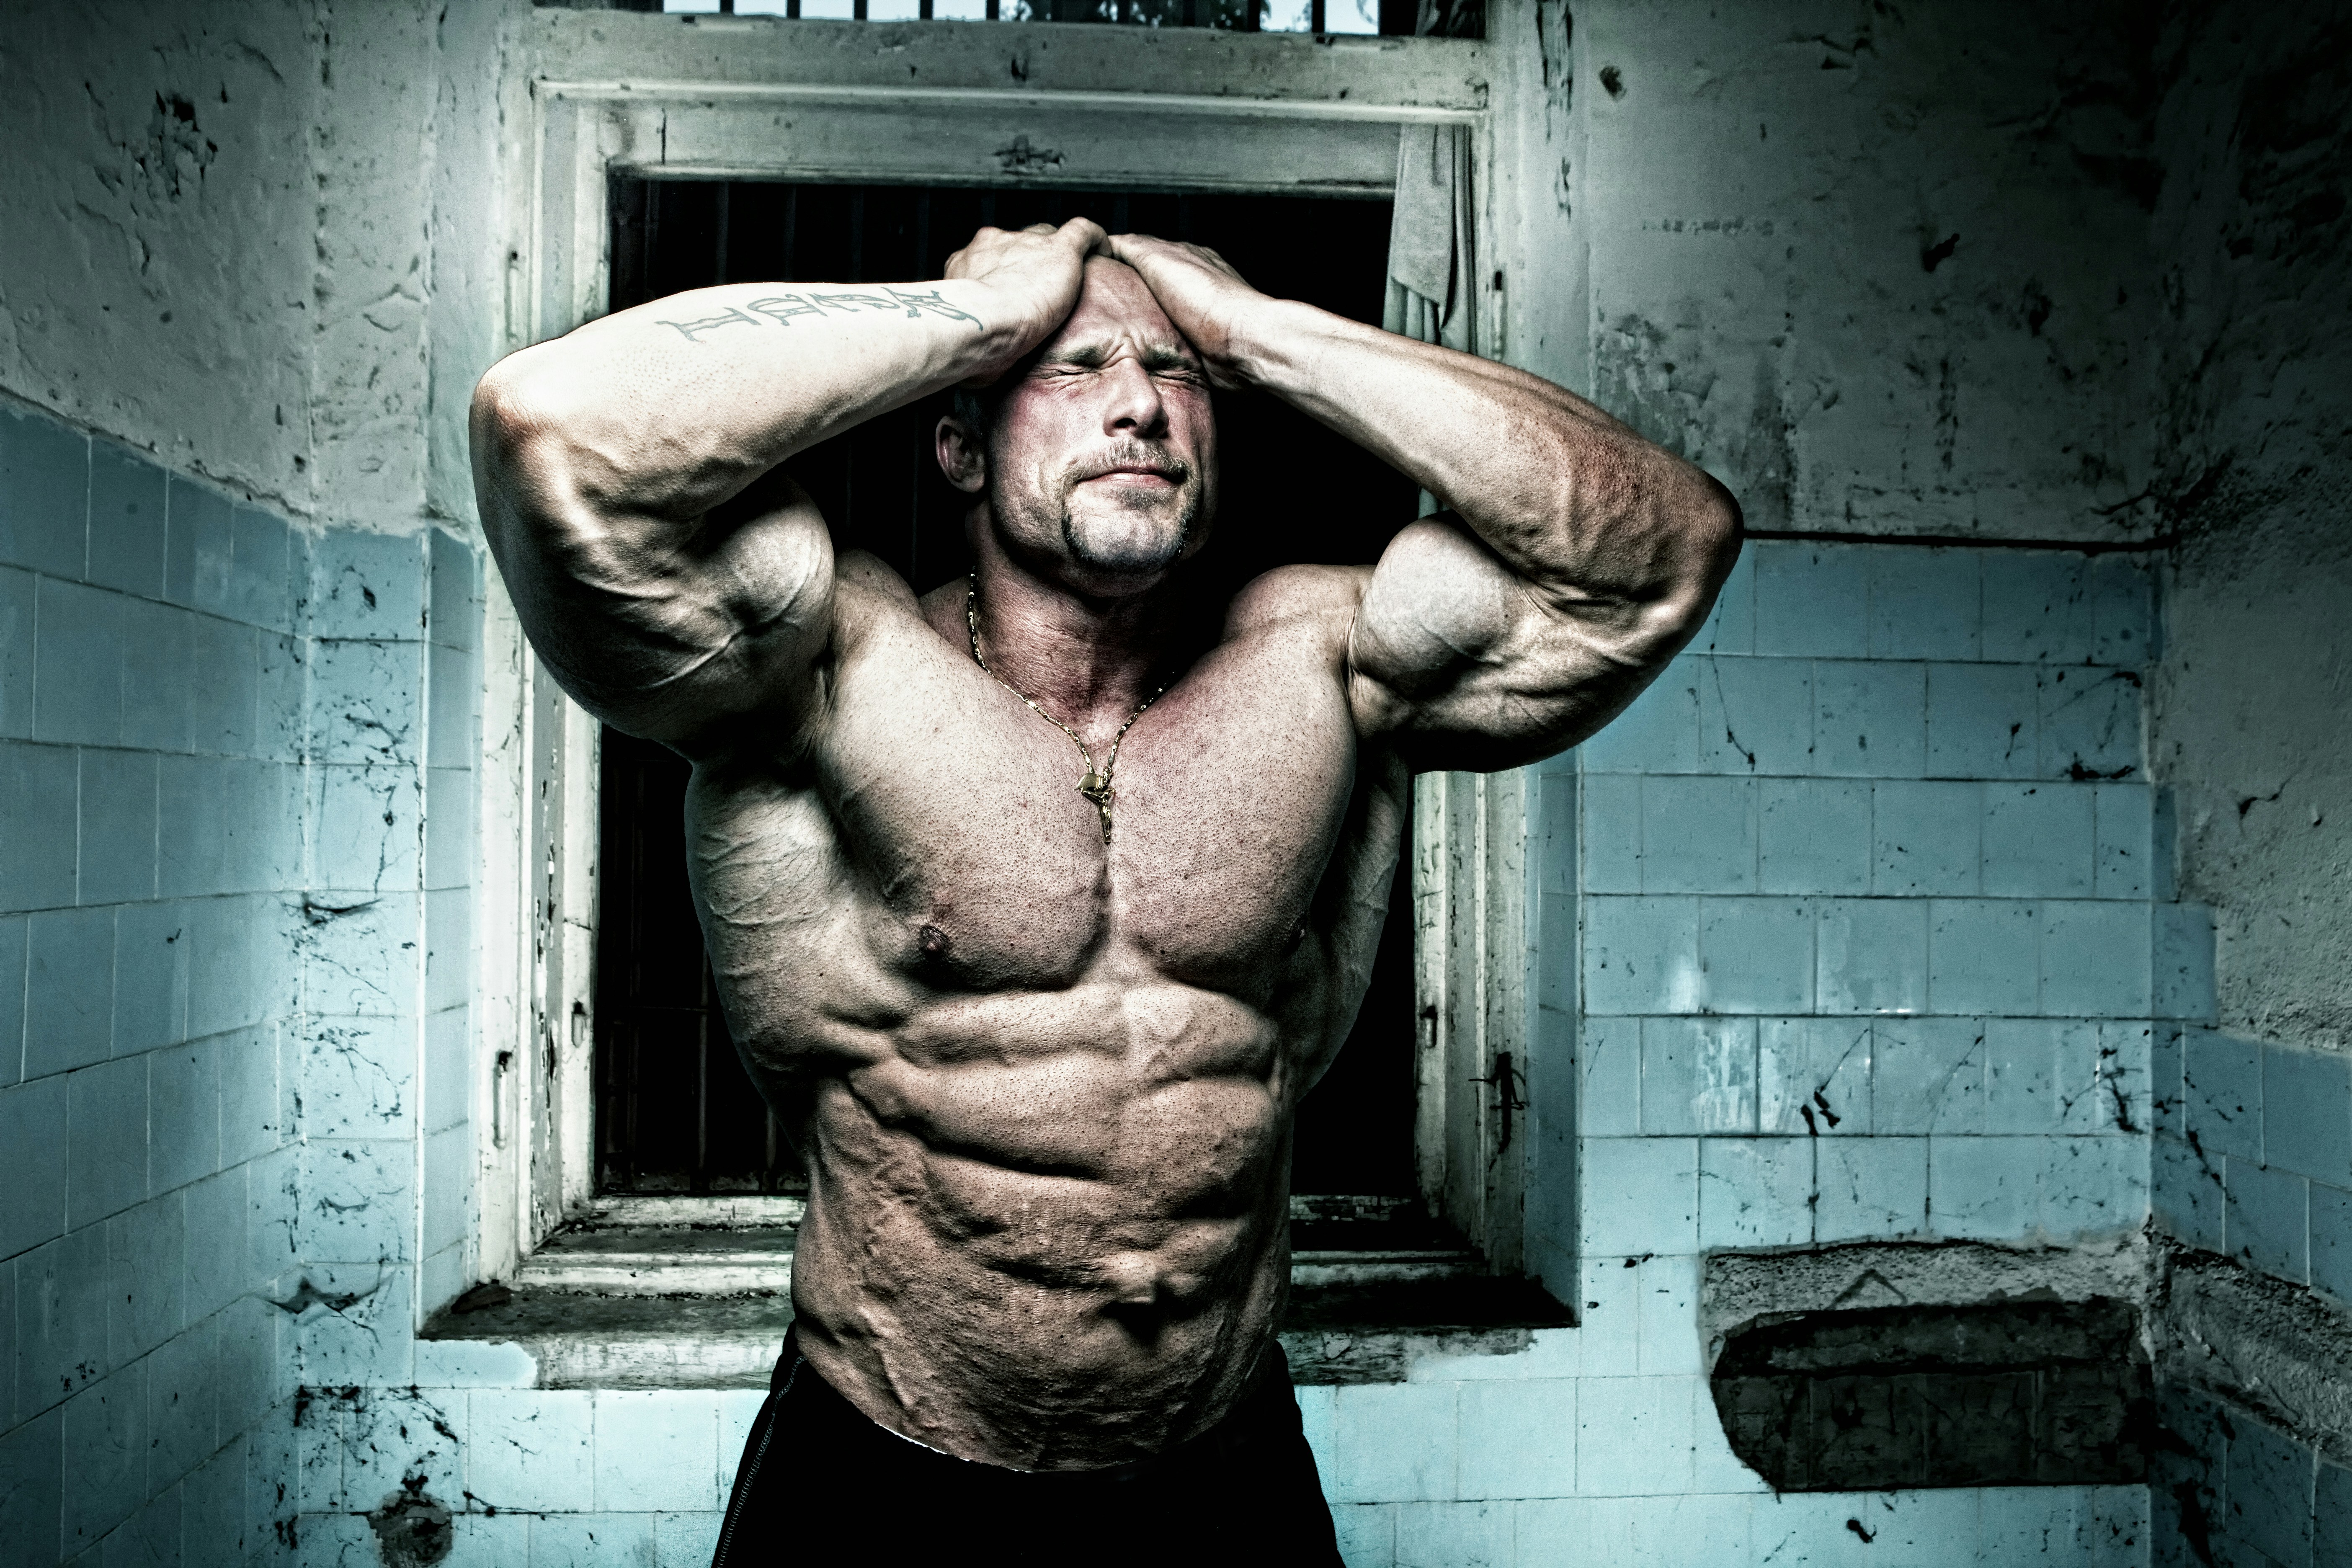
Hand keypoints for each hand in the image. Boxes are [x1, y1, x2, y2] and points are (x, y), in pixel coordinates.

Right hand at [943, 218, 1105, 383]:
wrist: (981, 323)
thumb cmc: (967, 339)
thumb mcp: (961, 330)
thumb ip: (973, 329)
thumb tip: (979, 365)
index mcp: (967, 263)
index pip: (992, 257)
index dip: (1006, 271)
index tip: (1015, 289)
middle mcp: (993, 244)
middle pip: (1019, 242)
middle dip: (1031, 258)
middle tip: (1042, 287)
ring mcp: (1026, 242)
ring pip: (1048, 237)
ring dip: (1057, 253)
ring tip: (1071, 276)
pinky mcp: (1058, 248)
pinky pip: (1082, 231)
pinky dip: (1095, 239)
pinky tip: (1103, 248)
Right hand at [1100, 233, 1265, 387]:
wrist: (1241, 344)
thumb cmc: (1208, 301)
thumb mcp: (1161, 259)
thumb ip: (1135, 246)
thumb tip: (1109, 240)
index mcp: (1185, 255)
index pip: (1142, 250)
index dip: (1116, 259)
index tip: (1092, 271)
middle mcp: (1194, 282)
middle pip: (1150, 282)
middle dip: (1126, 290)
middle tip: (1097, 302)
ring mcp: (1198, 313)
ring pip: (1159, 311)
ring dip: (1140, 317)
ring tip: (1114, 326)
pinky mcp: (1201, 342)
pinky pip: (1169, 337)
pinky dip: (1155, 339)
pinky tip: (1142, 345)